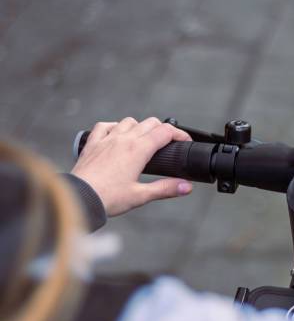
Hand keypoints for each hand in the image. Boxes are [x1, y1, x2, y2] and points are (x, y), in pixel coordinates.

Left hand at [71, 117, 192, 216]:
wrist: (79, 198)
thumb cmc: (108, 198)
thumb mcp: (141, 195)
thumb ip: (166, 188)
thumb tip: (187, 186)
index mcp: (138, 150)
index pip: (165, 132)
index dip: (180, 134)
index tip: (185, 141)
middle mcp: (123, 139)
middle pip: (150, 123)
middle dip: (163, 130)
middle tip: (168, 143)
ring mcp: (107, 139)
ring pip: (129, 121)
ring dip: (140, 127)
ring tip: (144, 140)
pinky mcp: (93, 143)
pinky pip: (104, 126)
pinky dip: (114, 127)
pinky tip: (116, 135)